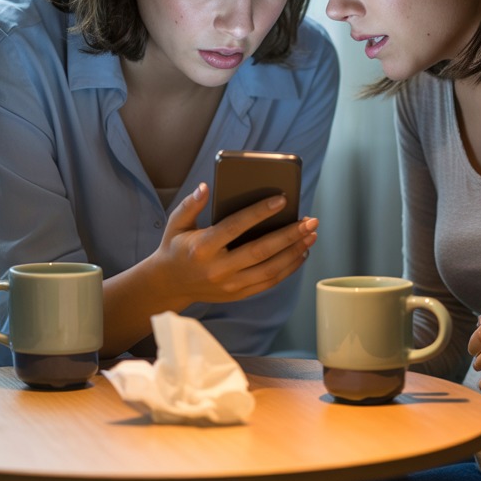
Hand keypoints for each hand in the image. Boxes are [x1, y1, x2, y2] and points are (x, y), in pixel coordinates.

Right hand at [152, 183, 317, 303]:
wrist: (169, 285)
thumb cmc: (176, 247)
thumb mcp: (176, 223)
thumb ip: (191, 204)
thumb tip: (206, 186)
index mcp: (203, 247)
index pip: (236, 227)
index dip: (260, 212)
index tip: (282, 199)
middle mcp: (218, 269)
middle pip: (261, 251)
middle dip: (289, 235)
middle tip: (311, 221)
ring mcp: (230, 285)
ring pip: (270, 269)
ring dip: (294, 252)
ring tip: (311, 235)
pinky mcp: (238, 294)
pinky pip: (269, 282)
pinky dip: (289, 268)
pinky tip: (301, 253)